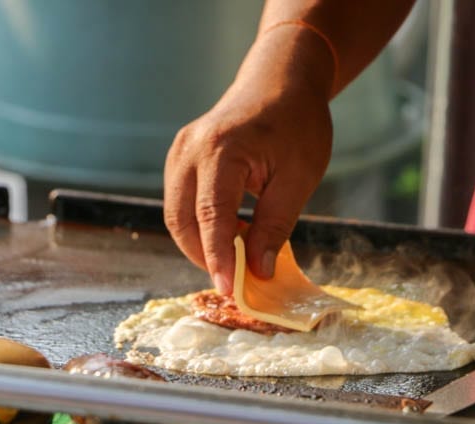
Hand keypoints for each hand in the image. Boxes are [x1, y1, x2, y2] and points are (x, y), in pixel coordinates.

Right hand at [163, 26, 333, 294]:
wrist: (280, 81)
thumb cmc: (297, 125)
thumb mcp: (299, 177)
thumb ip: (275, 225)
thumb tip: (259, 271)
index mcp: (222, 151)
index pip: (212, 217)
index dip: (219, 258)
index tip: (230, 290)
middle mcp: (190, 150)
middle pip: (182, 220)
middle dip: (204, 256)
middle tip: (235, 280)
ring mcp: (179, 152)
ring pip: (175, 214)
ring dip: (198, 244)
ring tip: (232, 260)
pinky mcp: (179, 157)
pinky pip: (179, 202)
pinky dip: (197, 225)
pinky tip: (224, 235)